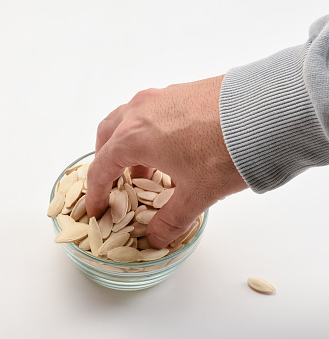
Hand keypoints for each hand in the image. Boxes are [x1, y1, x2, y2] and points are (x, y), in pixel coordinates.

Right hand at [85, 75, 247, 248]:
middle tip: (114, 181)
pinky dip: (145, 130)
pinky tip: (168, 146)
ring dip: (126, 143)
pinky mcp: (179, 89)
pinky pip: (148, 111)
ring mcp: (159, 97)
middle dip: (105, 160)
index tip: (96, 206)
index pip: (101, 167)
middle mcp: (139, 112)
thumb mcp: (197, 194)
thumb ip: (171, 219)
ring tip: (144, 166)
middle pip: (106, 136)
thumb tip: (156, 238)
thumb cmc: (226, 150)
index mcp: (134, 137)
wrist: (266, 110)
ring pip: (126, 119)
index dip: (96, 191)